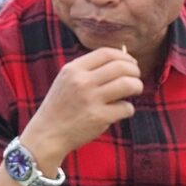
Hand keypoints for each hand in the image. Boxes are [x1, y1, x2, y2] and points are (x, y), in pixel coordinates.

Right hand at [24, 46, 142, 163]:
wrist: (48, 132)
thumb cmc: (62, 105)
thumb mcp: (66, 80)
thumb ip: (88, 70)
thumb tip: (122, 61)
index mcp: (73, 69)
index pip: (106, 53)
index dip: (124, 56)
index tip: (131, 63)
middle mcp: (81, 81)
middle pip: (121, 67)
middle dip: (135, 72)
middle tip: (135, 78)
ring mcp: (91, 99)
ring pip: (128, 84)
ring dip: (137, 87)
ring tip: (134, 91)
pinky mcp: (100, 117)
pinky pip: (127, 107)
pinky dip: (128, 109)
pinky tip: (120, 111)